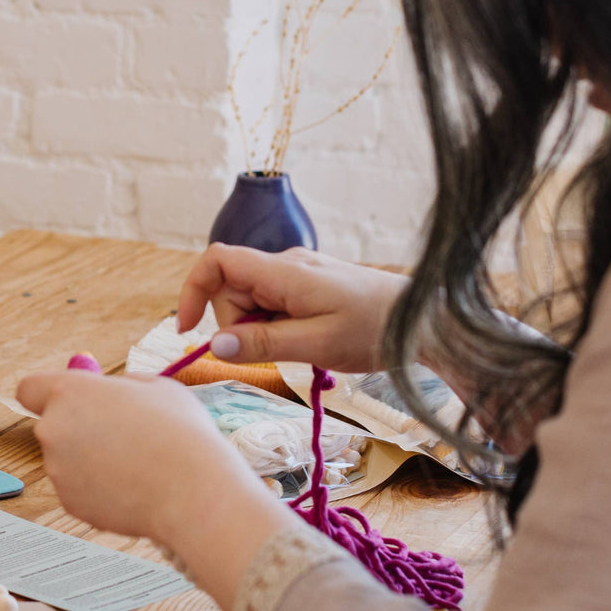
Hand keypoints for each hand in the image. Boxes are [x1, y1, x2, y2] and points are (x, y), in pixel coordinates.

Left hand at [17, 370, 295, 610]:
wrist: (191, 490)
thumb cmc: (179, 432)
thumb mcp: (156, 387)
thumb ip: (121, 386)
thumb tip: (109, 392)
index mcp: (71, 392)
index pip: (30, 387)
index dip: (47, 393)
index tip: (70, 399)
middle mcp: (54, 429)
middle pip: (54, 424)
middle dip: (80, 427)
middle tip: (123, 431)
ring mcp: (58, 470)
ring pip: (70, 457)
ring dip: (93, 458)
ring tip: (139, 460)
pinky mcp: (70, 502)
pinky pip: (81, 487)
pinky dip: (101, 486)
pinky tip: (135, 484)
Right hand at [176, 244, 408, 372]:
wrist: (423, 320)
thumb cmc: (374, 330)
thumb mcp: (315, 344)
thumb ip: (262, 344)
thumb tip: (213, 345)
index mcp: (283, 271)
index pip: (218, 261)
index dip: (193, 289)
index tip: (187, 329)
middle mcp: (286, 265)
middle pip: (232, 289)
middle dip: (238, 325)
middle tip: (279, 350)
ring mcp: (298, 274)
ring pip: (253, 302)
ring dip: (261, 330)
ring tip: (303, 345)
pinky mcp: (309, 286)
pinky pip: (274, 305)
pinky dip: (278, 327)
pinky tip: (308, 340)